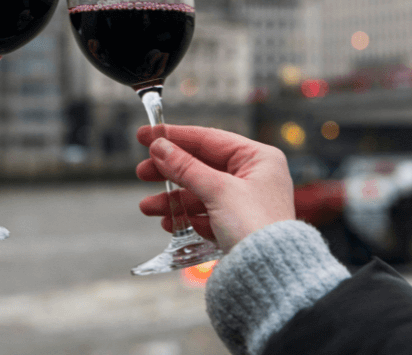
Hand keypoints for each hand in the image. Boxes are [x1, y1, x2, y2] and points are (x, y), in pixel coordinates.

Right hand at [135, 125, 294, 252]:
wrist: (270, 277)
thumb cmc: (255, 226)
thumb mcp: (217, 190)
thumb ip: (186, 167)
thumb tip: (160, 147)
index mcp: (259, 158)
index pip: (209, 138)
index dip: (174, 136)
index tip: (145, 134)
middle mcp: (255, 177)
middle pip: (202, 166)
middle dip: (170, 172)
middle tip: (142, 172)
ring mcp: (247, 202)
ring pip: (201, 192)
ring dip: (172, 199)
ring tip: (147, 207)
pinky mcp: (239, 226)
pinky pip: (207, 214)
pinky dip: (187, 217)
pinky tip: (168, 222)